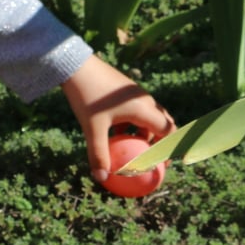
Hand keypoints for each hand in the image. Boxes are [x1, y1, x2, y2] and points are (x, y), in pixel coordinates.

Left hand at [60, 54, 175, 183]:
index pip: (168, 131)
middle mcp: (144, 100)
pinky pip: (137, 110)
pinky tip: (116, 133)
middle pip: (163, 122)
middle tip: (152, 158)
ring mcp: (135, 93)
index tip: (163, 164)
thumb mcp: (92, 128)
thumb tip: (102, 179)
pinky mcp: (125, 90)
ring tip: (133, 148)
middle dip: (160, 141)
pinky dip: (134, 124)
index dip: (169, 149)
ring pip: (149, 116)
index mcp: (143, 109)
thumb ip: (98, 154)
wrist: (76, 65)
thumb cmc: (86, 96)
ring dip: (145, 132)